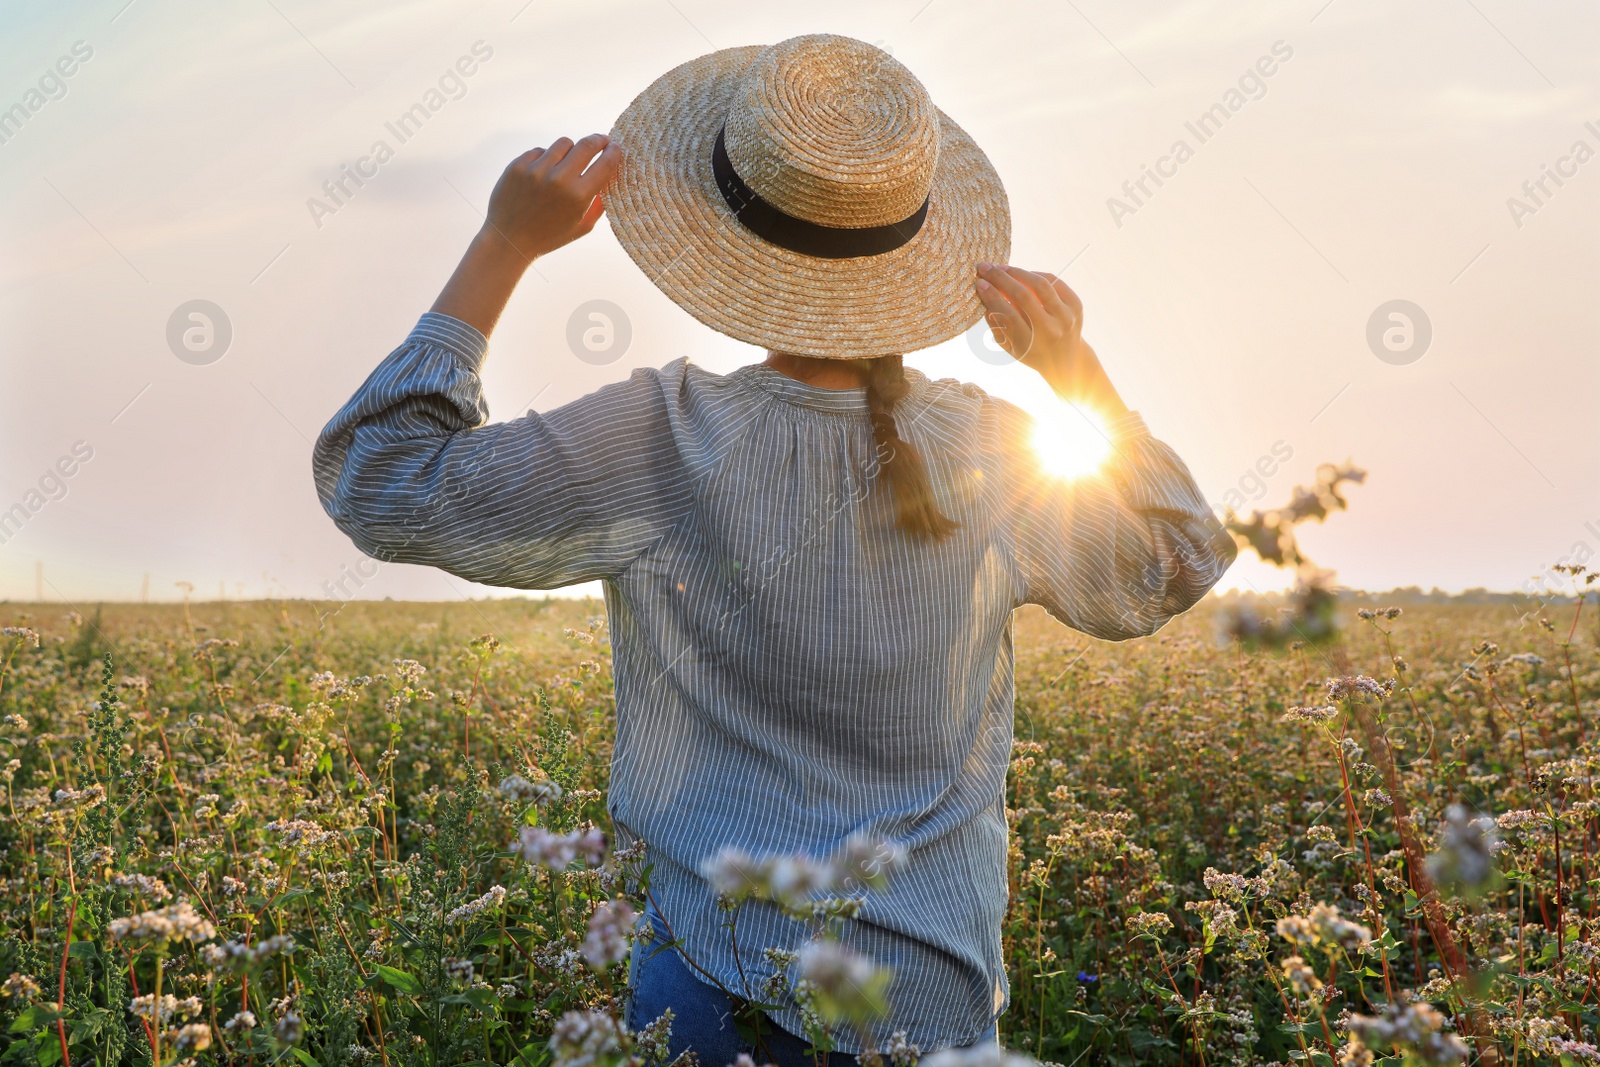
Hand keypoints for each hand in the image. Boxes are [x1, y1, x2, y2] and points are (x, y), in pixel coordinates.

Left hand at [430, 134, 622, 336]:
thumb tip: (611, 178)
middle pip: (586, 145)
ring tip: (567, 161)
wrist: (509, 240)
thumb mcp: (582, 227)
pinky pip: (541, 151)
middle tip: (602, 140)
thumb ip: (599, 204)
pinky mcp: (519, 165)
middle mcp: (559, 179)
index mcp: (578, 196)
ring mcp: (537, 170)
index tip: (616, 147)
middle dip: (598, 140)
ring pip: (564, 143)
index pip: (605, 164)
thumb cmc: (549, 236)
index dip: (614, 152)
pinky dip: (546, 158)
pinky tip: (543, 173)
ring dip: (570, 150)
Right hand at [975, 263, 1128, 418]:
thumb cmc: (1030, 352)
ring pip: (1040, 284)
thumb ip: (997, 325)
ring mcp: (1067, 316)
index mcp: (1031, 344)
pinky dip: (1036, 275)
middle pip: (1022, 296)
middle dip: (1000, 278)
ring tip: (1003, 268)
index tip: (980, 283)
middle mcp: (1051, 330)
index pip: (1008, 314)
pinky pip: (1054, 282)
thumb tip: (985, 295)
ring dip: (1018, 272)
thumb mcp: (1010, 347)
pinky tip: (1023, 275)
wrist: (1066, 361)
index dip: (992, 296)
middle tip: (985, 268)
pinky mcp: (1076, 306)